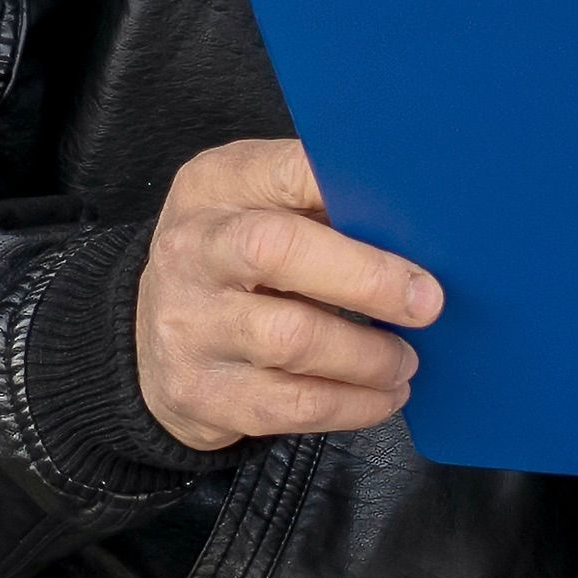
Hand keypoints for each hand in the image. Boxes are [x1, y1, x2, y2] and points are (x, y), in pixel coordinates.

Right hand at [135, 138, 445, 453]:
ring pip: (292, 340)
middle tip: (426, 303)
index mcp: (214, 188)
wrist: (151, 340)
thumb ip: (318, 202)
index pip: (283, 171)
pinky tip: (382, 395)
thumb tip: (417, 220)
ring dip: (369, 356)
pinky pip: (292, 406)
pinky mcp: (200, 394)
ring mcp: (189, 326)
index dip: (345, 186)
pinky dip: (353, 404)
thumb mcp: (256, 208)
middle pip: (278, 251)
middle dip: (367, 279)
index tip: (410, 210)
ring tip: (404, 360)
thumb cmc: (233, 263)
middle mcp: (190, 251)